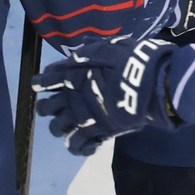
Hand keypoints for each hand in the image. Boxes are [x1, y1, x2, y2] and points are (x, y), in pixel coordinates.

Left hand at [33, 36, 175, 155]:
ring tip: (68, 127)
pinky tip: (86, 142)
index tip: (40, 85)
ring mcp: (84, 116)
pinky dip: (78, 146)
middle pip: (46, 108)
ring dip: (60, 128)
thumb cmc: (134, 61)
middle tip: (55, 107)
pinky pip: (77, 145)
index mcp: (74, 73)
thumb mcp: (112, 47)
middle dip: (46, 108)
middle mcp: (73, 96)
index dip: (40, 83)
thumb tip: (77, 51)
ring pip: (57, 128)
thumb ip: (91, 50)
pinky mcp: (97, 132)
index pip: (46, 79)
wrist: (154, 84)